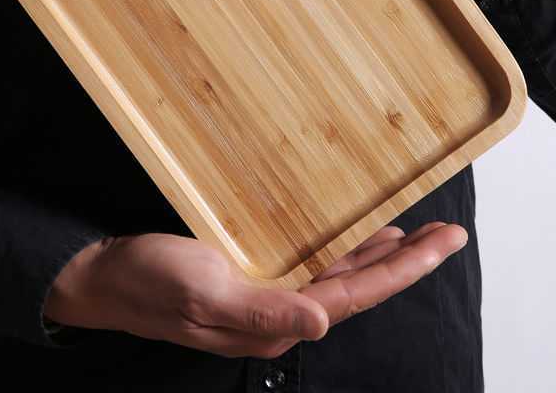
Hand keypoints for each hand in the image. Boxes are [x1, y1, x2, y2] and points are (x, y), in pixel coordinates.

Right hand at [44, 222, 466, 357]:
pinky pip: (311, 259)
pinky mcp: (252, 271)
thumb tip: (324, 322)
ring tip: (416, 233)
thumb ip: (263, 312)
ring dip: (379, 253)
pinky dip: (342, 246)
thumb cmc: (150, 282)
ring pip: (339, 273)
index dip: (404, 269)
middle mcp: (281, 311)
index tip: (443, 243)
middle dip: (406, 261)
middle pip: (358, 285)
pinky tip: (357, 233)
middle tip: (448, 232)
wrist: (107, 275)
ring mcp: (267, 291)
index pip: (356, 296)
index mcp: (275, 322)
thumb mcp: (204, 293)